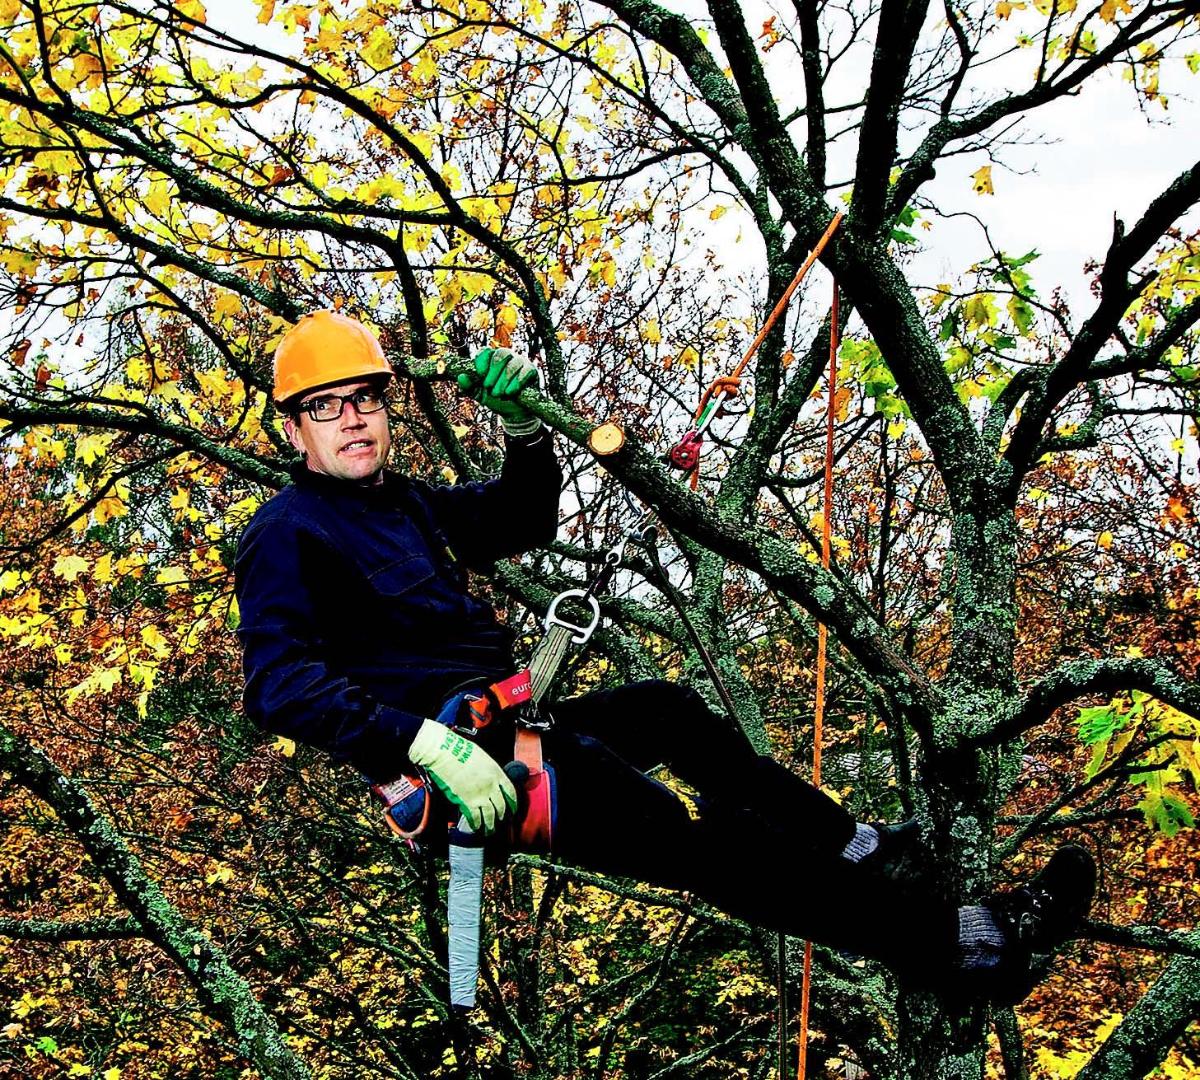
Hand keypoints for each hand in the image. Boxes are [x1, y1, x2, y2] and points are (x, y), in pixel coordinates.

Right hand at [408, 719, 516, 833]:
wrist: (445, 752)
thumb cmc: (460, 750)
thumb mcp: (482, 757)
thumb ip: (488, 770)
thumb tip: (489, 778)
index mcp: (496, 772)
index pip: (510, 791)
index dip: (513, 802)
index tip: (512, 808)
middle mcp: (491, 785)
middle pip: (501, 806)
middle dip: (501, 816)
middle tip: (500, 821)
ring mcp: (480, 794)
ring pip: (490, 815)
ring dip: (490, 825)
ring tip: (489, 830)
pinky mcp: (466, 801)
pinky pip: (475, 817)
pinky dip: (476, 824)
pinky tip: (476, 827)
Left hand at [457, 347, 540, 434]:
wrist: (512, 412)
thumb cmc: (495, 398)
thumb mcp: (479, 394)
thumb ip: (469, 386)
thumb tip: (461, 377)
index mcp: (491, 358)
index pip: (485, 351)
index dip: (482, 362)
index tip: (480, 375)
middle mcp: (506, 356)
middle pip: (500, 354)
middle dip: (493, 373)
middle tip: (488, 388)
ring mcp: (520, 362)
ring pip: (512, 364)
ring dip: (504, 380)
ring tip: (498, 394)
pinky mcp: (531, 370)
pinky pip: (525, 371)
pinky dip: (516, 382)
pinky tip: (510, 392)